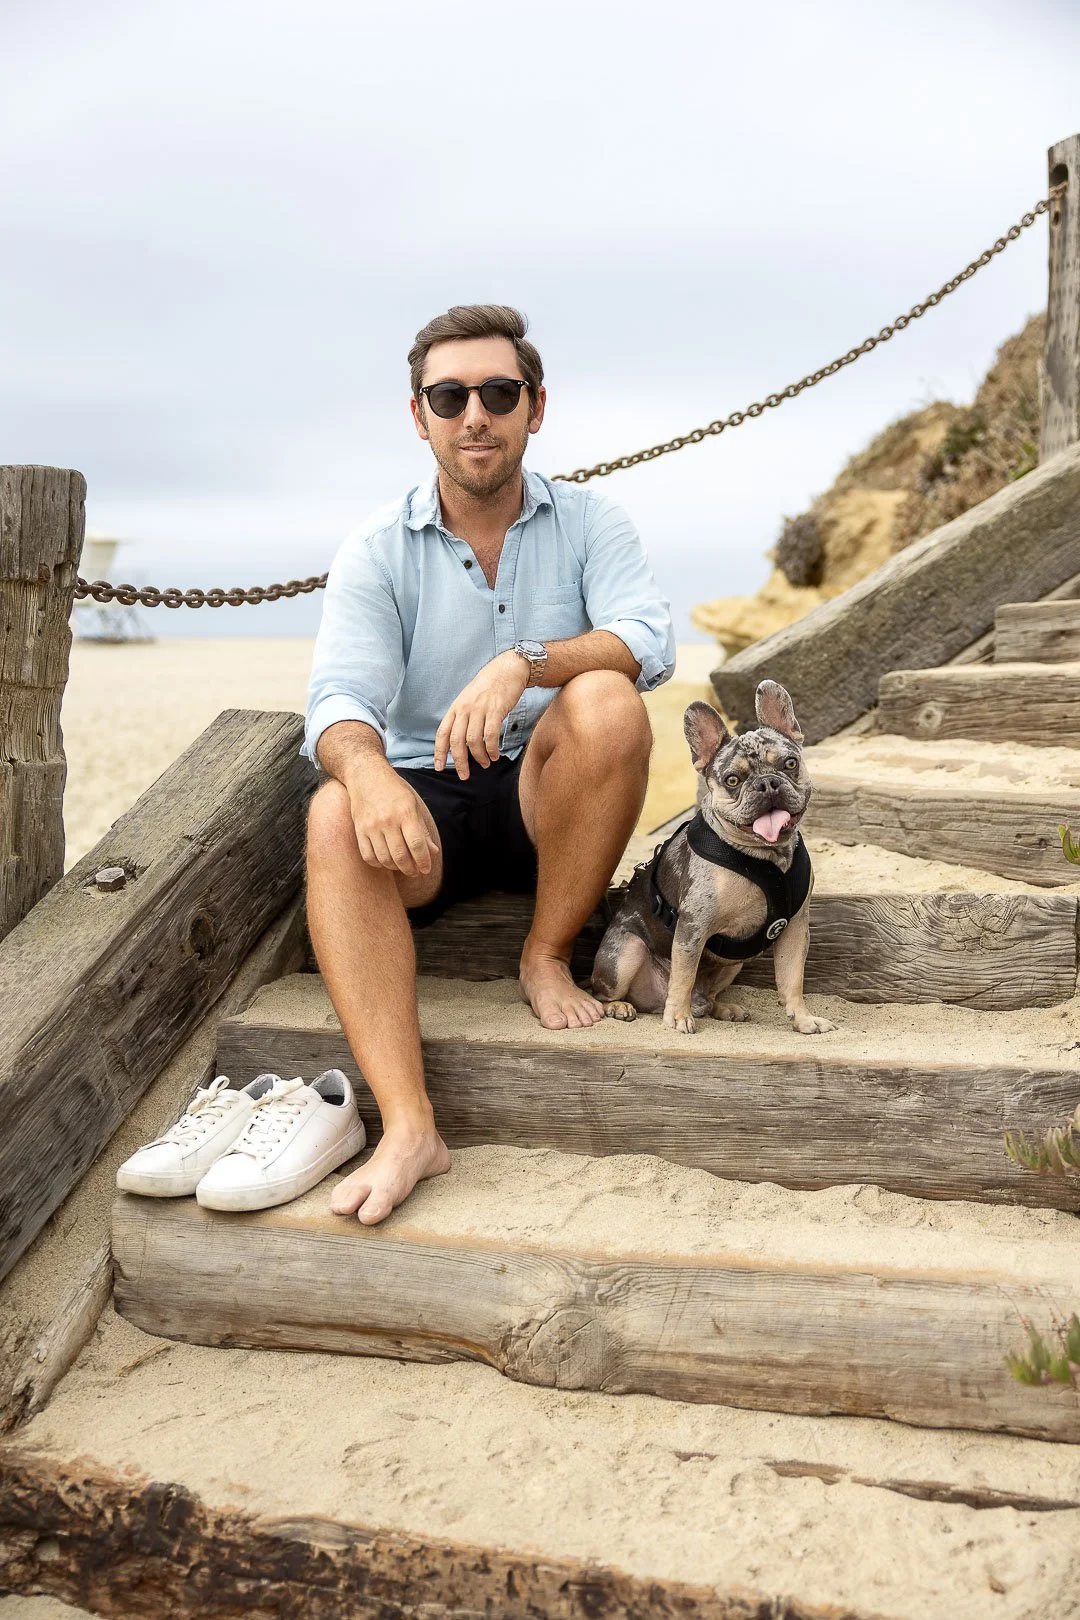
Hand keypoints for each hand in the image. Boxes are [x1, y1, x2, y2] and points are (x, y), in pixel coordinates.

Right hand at [346, 764, 438, 876]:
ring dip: (395, 868)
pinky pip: (368, 856)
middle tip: (415, 872)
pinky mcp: (359, 829)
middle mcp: (388, 820)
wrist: (365, 775)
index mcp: (405, 812)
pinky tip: (385, 862)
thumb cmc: (393, 789)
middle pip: (401, 855)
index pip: (417, 844)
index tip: (426, 869)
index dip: (423, 861)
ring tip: (402, 867)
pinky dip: (378, 864)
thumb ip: (422, 829)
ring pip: (385, 859)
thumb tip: (433, 851)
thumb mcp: (413, 804)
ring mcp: (371, 826)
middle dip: (411, 869)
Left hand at [435, 650, 528, 778]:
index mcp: (456, 708)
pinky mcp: (495, 710)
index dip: (439, 752)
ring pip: (474, 740)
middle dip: (460, 762)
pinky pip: (491, 735)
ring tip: (485, 763)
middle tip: (465, 775)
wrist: (506, 670)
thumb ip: (462, 718)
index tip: (439, 767)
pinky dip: (492, 749)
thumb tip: (459, 741)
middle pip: (457, 741)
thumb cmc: (488, 687)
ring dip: (479, 757)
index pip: (442, 733)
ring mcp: (480, 709)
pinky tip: (495, 755)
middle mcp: (465, 709)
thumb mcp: (468, 700)